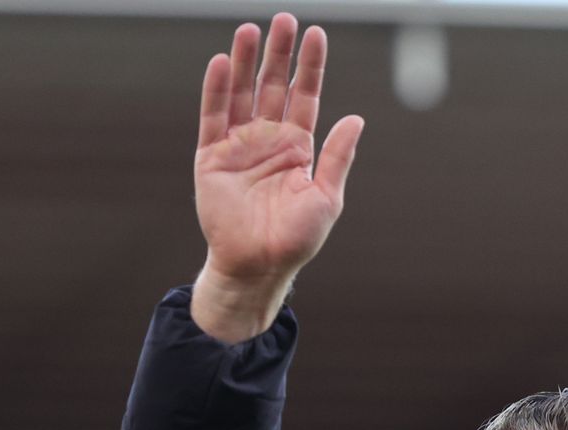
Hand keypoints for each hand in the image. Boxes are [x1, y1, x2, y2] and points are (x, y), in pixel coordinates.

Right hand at [191, 15, 363, 341]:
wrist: (258, 266)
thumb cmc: (295, 240)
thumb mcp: (326, 198)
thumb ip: (338, 157)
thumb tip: (356, 118)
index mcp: (297, 147)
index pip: (305, 96)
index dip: (310, 67)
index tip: (316, 34)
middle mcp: (267, 140)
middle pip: (273, 86)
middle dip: (278, 54)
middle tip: (284, 20)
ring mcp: (238, 146)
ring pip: (242, 94)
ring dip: (247, 63)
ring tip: (251, 30)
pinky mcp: (211, 158)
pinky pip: (214, 117)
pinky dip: (218, 90)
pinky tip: (224, 62)